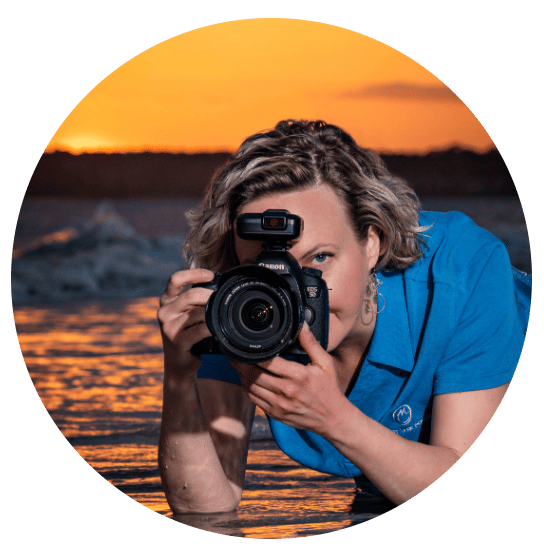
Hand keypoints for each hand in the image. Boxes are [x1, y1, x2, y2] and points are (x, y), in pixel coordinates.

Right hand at [157, 268, 214, 376]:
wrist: (180, 364)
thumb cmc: (188, 334)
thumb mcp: (187, 313)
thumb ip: (196, 300)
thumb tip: (220, 286)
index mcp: (166, 300)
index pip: (176, 279)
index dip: (194, 274)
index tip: (211, 276)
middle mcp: (164, 312)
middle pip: (191, 296)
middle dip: (210, 296)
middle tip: (222, 300)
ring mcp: (168, 327)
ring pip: (197, 313)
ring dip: (212, 314)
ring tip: (219, 317)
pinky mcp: (176, 341)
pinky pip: (200, 330)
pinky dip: (211, 328)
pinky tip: (215, 329)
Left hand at [232, 323, 351, 436]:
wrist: (332, 418)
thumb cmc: (328, 389)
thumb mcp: (325, 363)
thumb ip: (311, 343)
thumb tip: (301, 324)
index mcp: (298, 376)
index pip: (267, 362)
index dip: (253, 353)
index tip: (246, 345)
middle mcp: (286, 391)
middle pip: (254, 375)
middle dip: (241, 363)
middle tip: (235, 354)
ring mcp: (279, 405)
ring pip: (250, 387)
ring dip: (242, 375)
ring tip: (238, 365)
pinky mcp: (275, 414)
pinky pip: (254, 400)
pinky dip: (247, 388)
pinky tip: (247, 380)